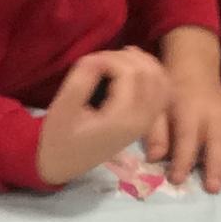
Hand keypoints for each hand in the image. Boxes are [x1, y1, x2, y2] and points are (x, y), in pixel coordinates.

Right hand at [36, 49, 171, 187]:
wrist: (63, 163)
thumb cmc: (58, 138)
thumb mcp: (61, 110)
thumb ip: (80, 82)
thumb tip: (96, 58)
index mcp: (122, 119)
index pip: (130, 74)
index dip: (110, 58)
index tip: (88, 61)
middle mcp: (141, 120)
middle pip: (149, 73)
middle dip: (126, 58)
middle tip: (100, 59)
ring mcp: (147, 122)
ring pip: (160, 79)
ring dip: (141, 62)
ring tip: (116, 59)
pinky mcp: (146, 121)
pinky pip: (162, 91)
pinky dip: (152, 74)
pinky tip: (132, 70)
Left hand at [146, 77, 220, 194]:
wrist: (195, 71)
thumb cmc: (172, 94)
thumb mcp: (158, 107)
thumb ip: (156, 133)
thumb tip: (153, 158)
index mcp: (189, 113)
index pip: (186, 139)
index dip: (182, 159)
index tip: (177, 179)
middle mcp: (213, 118)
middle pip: (216, 144)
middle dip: (214, 167)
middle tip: (213, 188)